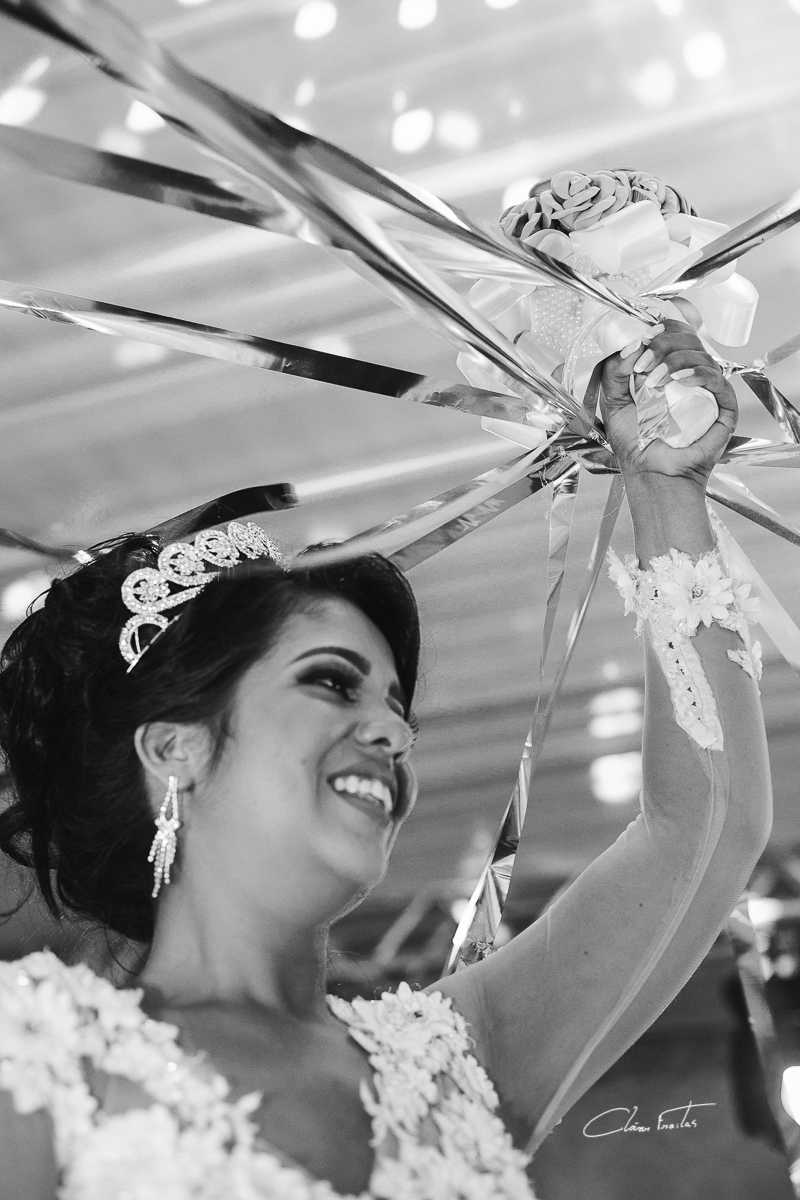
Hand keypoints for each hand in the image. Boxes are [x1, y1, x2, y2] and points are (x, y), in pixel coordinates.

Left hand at [599, 319, 736, 486]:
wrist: (652, 474)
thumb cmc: (637, 443)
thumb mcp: (614, 402)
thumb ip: (615, 372)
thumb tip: (631, 345)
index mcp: (670, 370)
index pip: (675, 335)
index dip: (663, 329)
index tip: (644, 337)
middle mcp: (691, 376)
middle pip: (689, 339)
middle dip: (663, 345)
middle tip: (643, 365)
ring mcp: (708, 390)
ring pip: (701, 356)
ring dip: (675, 362)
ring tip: (654, 383)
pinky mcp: (723, 407)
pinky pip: (717, 380)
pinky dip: (699, 374)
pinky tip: (682, 381)